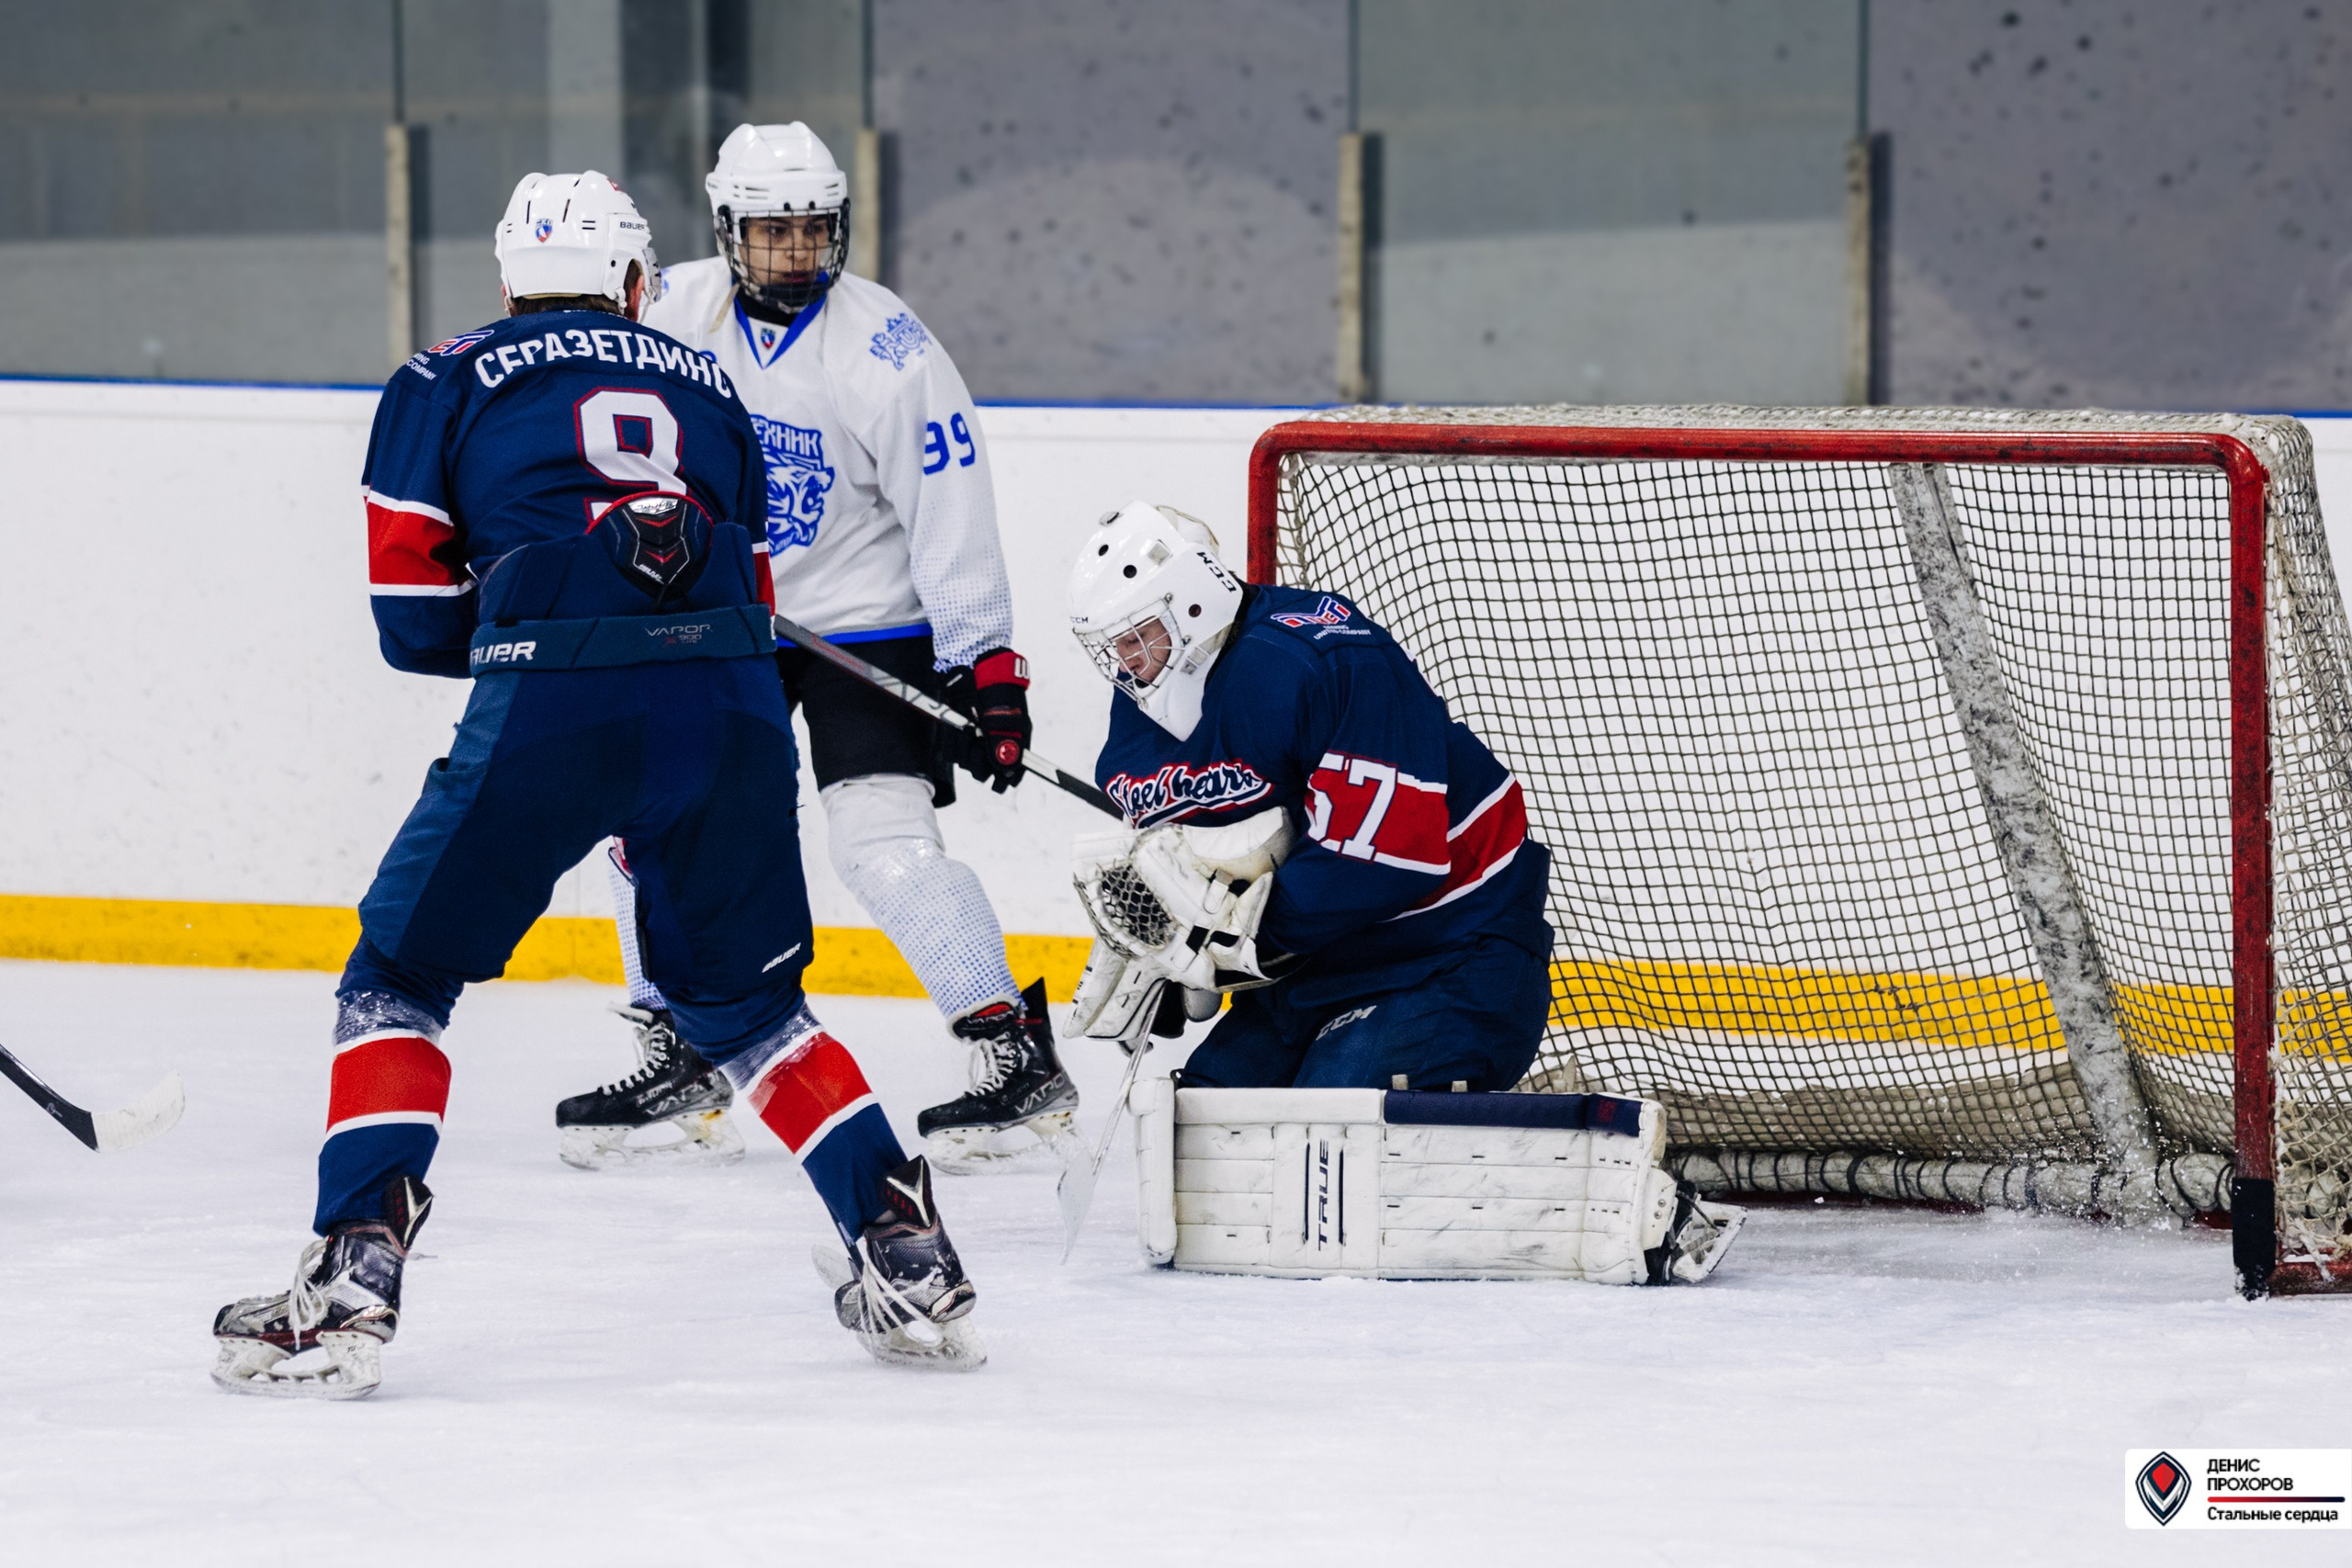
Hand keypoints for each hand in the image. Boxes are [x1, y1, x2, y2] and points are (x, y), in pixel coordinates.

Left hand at [941, 648, 1030, 790]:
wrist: (971, 665)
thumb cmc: (994, 687)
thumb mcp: (1002, 713)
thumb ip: (1003, 740)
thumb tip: (1005, 768)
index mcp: (1015, 737)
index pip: (1014, 768)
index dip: (1007, 779)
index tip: (1000, 786)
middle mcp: (995, 740)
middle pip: (987, 770)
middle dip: (979, 762)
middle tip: (977, 744)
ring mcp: (977, 737)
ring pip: (968, 762)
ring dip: (964, 750)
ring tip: (966, 730)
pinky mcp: (959, 732)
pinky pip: (952, 751)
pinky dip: (951, 743)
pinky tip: (956, 731)